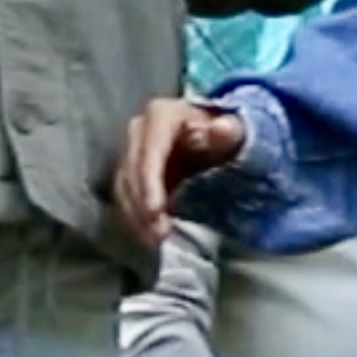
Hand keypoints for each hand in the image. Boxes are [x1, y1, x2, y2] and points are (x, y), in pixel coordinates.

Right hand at [115, 94, 249, 247]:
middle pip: (131, 171)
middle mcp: (139, 130)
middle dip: (142, 206)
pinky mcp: (130, 171)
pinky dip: (133, 217)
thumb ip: (228, 132)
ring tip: (154, 240)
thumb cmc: (225, 134)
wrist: (215, 137)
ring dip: (135, 216)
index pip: (150, 151)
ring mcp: (131, 150)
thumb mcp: (233, 131)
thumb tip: (221, 129)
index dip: (149, 183)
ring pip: (124, 186)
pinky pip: (124, 196)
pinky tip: (146, 235)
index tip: (155, 211)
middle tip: (159, 236)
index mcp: (161, 115)